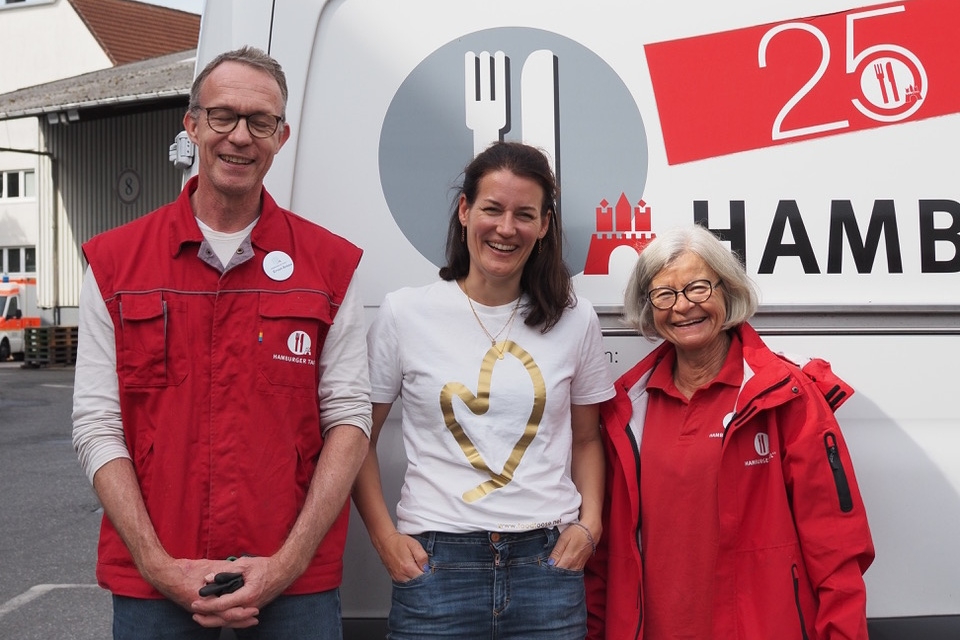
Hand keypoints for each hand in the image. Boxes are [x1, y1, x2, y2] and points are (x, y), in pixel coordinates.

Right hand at [141, 557, 258, 626]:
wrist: (164, 574)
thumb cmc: (184, 570)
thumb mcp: (208, 567)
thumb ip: (224, 570)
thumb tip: (238, 573)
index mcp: (205, 599)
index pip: (227, 611)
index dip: (242, 611)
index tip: (254, 609)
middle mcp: (202, 608)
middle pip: (225, 619)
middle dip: (242, 619)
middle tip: (256, 615)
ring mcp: (199, 610)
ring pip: (220, 619)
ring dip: (235, 619)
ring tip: (250, 618)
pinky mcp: (197, 607)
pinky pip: (214, 616)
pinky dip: (225, 615)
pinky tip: (234, 612)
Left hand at [190, 555, 290, 627]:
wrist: (283, 571)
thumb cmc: (265, 567)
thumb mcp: (244, 564)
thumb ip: (225, 571)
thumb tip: (208, 578)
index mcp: (247, 594)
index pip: (222, 605)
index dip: (206, 605)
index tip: (195, 602)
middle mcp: (250, 606)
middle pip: (224, 618)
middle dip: (207, 617)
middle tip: (194, 613)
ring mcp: (253, 609)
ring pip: (230, 621)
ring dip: (214, 620)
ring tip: (201, 617)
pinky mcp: (254, 609)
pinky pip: (237, 619)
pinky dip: (225, 619)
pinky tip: (217, 618)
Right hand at [376, 532, 428, 582]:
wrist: (385, 542)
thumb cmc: (399, 542)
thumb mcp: (414, 545)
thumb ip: (422, 557)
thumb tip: (427, 567)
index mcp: (408, 568)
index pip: (424, 578)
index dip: (429, 573)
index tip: (429, 567)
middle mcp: (402, 575)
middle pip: (418, 583)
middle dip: (423, 576)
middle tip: (422, 566)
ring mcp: (397, 578)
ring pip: (412, 583)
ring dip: (416, 577)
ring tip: (415, 566)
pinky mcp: (395, 578)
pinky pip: (406, 582)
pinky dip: (410, 577)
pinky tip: (410, 569)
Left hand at [548, 523, 597, 570]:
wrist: (592, 531)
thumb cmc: (577, 532)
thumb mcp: (564, 538)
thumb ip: (557, 552)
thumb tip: (550, 563)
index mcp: (568, 559)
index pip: (556, 571)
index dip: (548, 570)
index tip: (543, 567)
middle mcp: (574, 566)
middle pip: (561, 575)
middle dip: (553, 574)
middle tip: (546, 569)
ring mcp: (578, 567)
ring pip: (567, 575)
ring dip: (559, 573)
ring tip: (553, 568)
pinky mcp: (581, 566)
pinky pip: (572, 573)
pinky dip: (566, 571)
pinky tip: (561, 568)